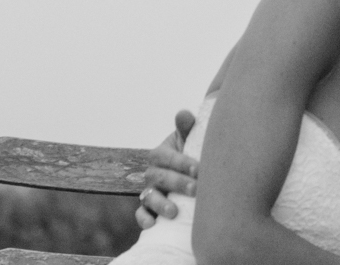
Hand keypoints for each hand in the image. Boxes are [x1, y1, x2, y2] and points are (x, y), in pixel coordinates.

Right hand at [134, 109, 200, 228]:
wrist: (193, 174)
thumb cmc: (192, 154)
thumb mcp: (190, 140)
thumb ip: (187, 128)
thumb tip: (184, 114)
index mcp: (161, 154)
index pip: (165, 156)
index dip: (181, 162)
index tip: (199, 170)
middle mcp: (152, 173)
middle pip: (159, 177)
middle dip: (177, 183)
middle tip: (196, 189)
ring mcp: (149, 191)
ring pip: (148, 197)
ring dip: (160, 204)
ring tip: (174, 212)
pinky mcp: (149, 209)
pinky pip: (141, 214)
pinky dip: (144, 219)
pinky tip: (152, 225)